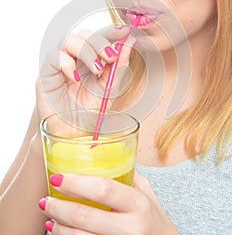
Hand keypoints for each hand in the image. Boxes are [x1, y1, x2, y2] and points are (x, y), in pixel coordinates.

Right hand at [36, 26, 135, 119]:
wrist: (73, 136)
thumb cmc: (89, 113)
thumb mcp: (111, 89)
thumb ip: (119, 67)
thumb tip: (130, 41)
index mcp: (90, 59)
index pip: (99, 36)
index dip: (111, 31)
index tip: (125, 31)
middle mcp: (74, 58)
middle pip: (84, 34)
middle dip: (100, 42)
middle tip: (111, 56)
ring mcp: (59, 64)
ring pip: (68, 40)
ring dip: (86, 50)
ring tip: (97, 69)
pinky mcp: (45, 74)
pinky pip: (53, 57)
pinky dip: (66, 62)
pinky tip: (75, 77)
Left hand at [39, 171, 178, 233]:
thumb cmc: (154, 219)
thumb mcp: (147, 194)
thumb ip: (129, 174)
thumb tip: (102, 152)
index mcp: (139, 203)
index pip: (104, 188)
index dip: (77, 183)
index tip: (57, 177)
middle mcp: (132, 226)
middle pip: (87, 217)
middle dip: (60, 208)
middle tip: (45, 200)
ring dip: (60, 229)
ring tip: (50, 218)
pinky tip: (61, 233)